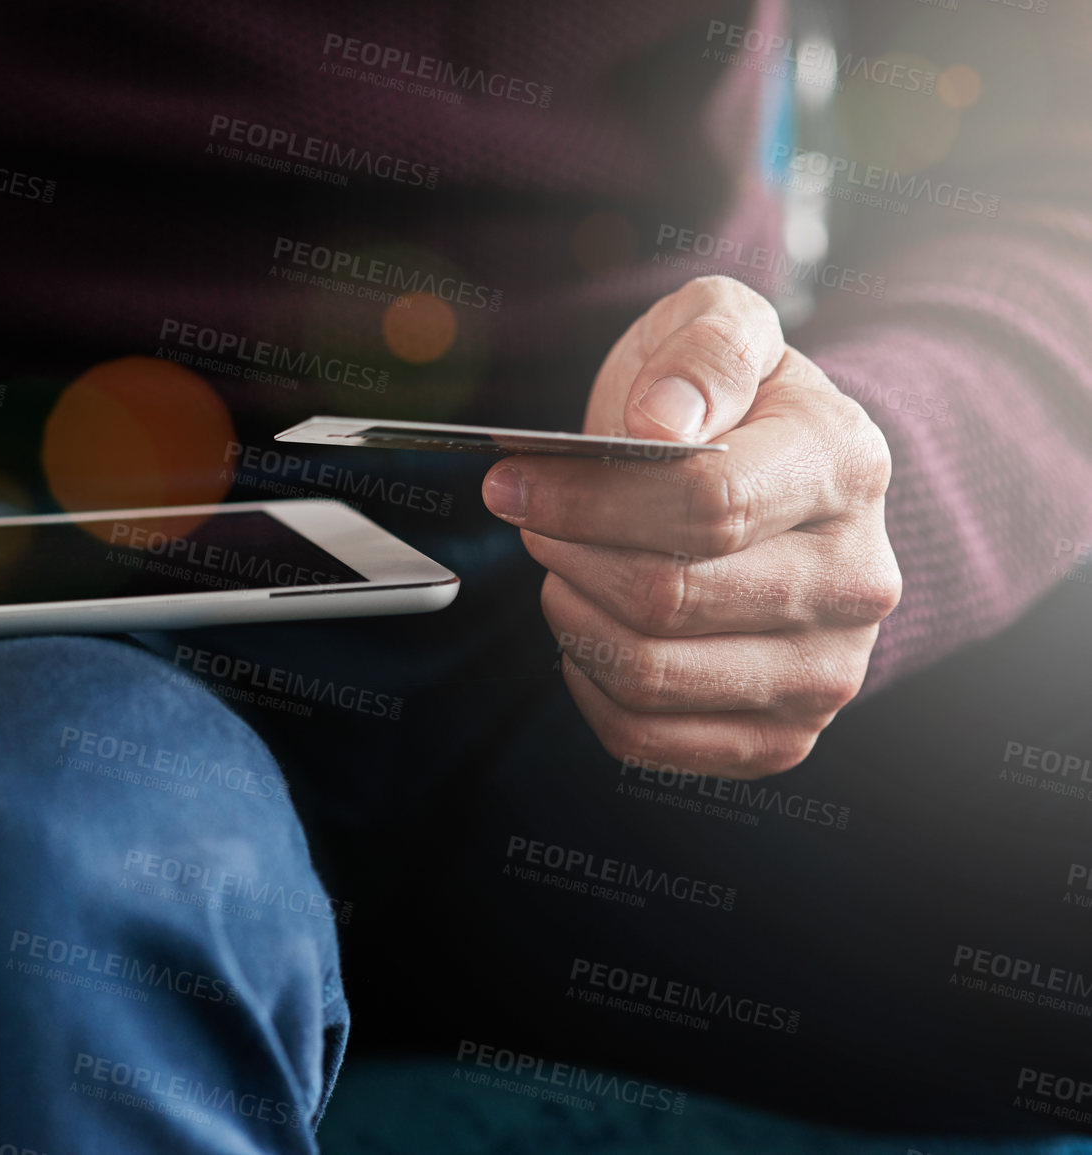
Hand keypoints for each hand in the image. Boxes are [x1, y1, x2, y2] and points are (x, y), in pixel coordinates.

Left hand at [482, 276, 901, 777]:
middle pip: (668, 597)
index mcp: (848, 467)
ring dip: (572, 617)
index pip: (708, 505)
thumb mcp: (717, 326)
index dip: (588, 499)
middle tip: (531, 522)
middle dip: (569, 555)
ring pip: (650, 674)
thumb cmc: (725, 403)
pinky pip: (645, 737)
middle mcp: (858, 581)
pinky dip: (589, 685)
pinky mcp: (781, 739)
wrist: (769, 477)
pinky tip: (590, 628)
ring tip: (565, 567)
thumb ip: (704, 346)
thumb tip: (662, 419)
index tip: (514, 482)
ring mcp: (827, 672)